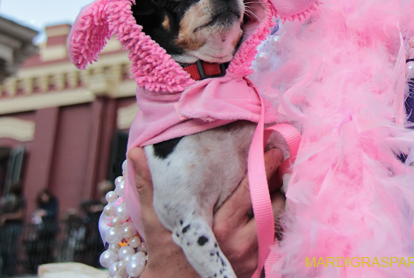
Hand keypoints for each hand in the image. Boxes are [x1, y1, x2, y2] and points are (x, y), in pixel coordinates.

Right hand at [128, 147, 286, 277]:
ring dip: (277, 198)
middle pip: (269, 201)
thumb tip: (135, 153)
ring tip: (274, 181)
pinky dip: (272, 216)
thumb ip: (148, 186)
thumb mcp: (155, 221)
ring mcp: (249, 255)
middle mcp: (237, 242)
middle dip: (275, 178)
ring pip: (276, 217)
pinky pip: (273, 232)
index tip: (271, 150)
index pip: (249, 190)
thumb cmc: (164, 252)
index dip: (263, 168)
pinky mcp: (256, 264)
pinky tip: (268, 203)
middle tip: (278, 158)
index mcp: (216, 227)